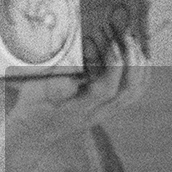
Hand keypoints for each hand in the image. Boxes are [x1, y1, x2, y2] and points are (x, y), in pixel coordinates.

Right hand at [1, 33, 146, 150]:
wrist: (34, 133)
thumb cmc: (32, 109)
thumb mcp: (33, 97)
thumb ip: (52, 88)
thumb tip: (71, 81)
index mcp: (78, 109)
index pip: (105, 90)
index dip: (114, 67)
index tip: (113, 44)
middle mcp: (96, 113)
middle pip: (127, 93)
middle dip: (133, 63)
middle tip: (128, 38)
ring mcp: (104, 113)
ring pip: (133, 94)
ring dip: (140, 68)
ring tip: (136, 44)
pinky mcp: (107, 110)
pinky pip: (131, 95)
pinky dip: (140, 75)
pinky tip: (138, 58)